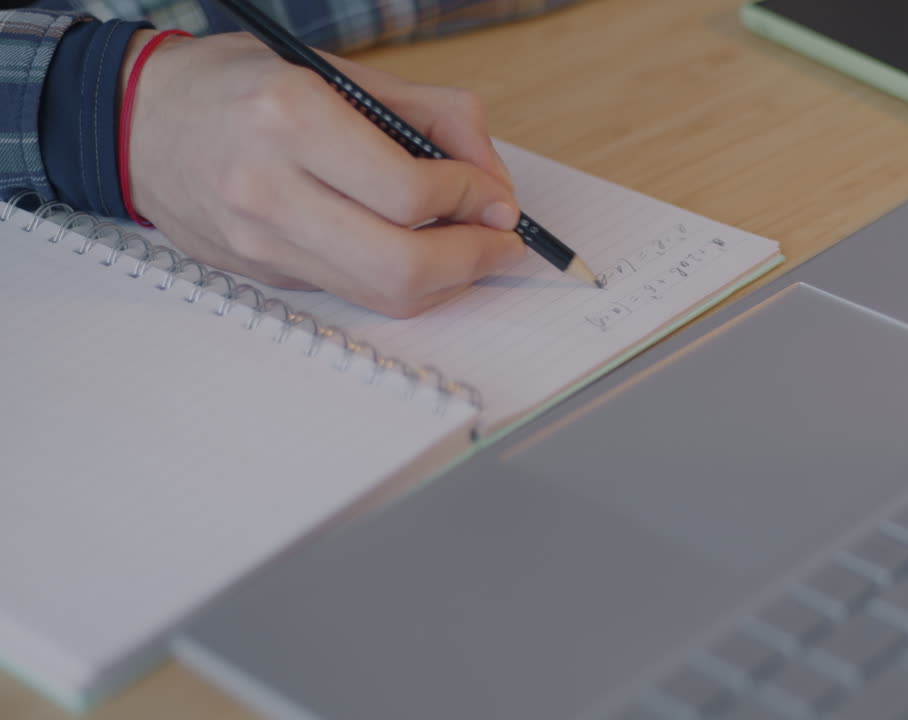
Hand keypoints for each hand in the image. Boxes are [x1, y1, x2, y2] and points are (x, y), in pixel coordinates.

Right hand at [122, 30, 526, 317]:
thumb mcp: (336, 68)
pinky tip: (417, 250)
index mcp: (292, 119)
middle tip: (502, 240)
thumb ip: (429, 114)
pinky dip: (401, 280)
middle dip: (473, 259)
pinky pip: (352, 292)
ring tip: (470, 248)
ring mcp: (261, 243)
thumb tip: (491, 178)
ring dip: (447, 279)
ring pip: (382, 294)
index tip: (494, 194)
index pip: (410, 192)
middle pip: (402, 266)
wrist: (134, 121)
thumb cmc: (238, 85)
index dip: (471, 198)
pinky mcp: (262, 274)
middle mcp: (270, 190)